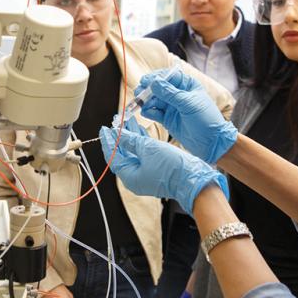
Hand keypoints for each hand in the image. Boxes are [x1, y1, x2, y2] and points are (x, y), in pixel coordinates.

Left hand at [99, 118, 227, 214]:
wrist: (194, 178)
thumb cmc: (171, 167)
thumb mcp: (148, 149)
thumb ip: (130, 140)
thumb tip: (117, 134)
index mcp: (129, 176)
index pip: (113, 157)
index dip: (108, 141)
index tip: (104, 128)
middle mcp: (136, 177)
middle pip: (122, 153)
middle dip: (119, 136)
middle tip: (115, 120)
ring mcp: (146, 173)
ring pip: (134, 151)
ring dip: (130, 136)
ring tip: (126, 120)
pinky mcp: (156, 168)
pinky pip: (144, 153)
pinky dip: (140, 141)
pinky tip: (138, 128)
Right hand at [137, 69, 237, 163]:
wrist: (211, 142)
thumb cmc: (206, 119)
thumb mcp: (188, 104)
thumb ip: (170, 94)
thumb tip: (154, 82)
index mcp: (187, 85)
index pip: (169, 76)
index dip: (156, 77)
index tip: (145, 81)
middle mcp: (178, 94)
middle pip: (159, 88)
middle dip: (148, 90)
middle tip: (139, 92)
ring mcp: (172, 107)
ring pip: (155, 100)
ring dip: (146, 101)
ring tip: (140, 103)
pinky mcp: (167, 119)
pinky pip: (155, 112)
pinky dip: (149, 112)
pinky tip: (145, 112)